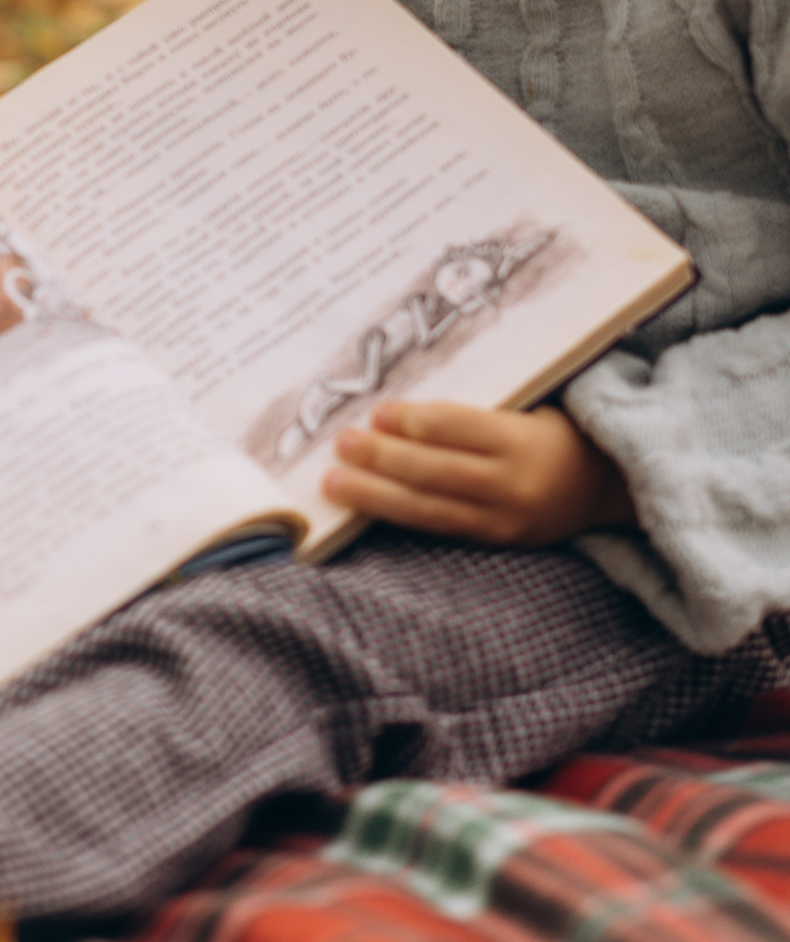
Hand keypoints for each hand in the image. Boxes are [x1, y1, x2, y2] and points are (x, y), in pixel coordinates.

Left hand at [323, 400, 636, 549]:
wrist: (608, 485)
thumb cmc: (555, 430)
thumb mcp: (531, 405)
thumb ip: (478, 405)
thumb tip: (403, 400)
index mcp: (525, 440)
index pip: (459, 428)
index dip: (414, 421)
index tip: (378, 411)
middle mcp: (514, 484)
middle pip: (436, 471)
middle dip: (383, 458)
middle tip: (342, 443)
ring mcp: (504, 519)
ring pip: (430, 509)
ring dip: (375, 495)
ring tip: (334, 482)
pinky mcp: (495, 541)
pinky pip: (440, 528)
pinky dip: (398, 517)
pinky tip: (366, 507)